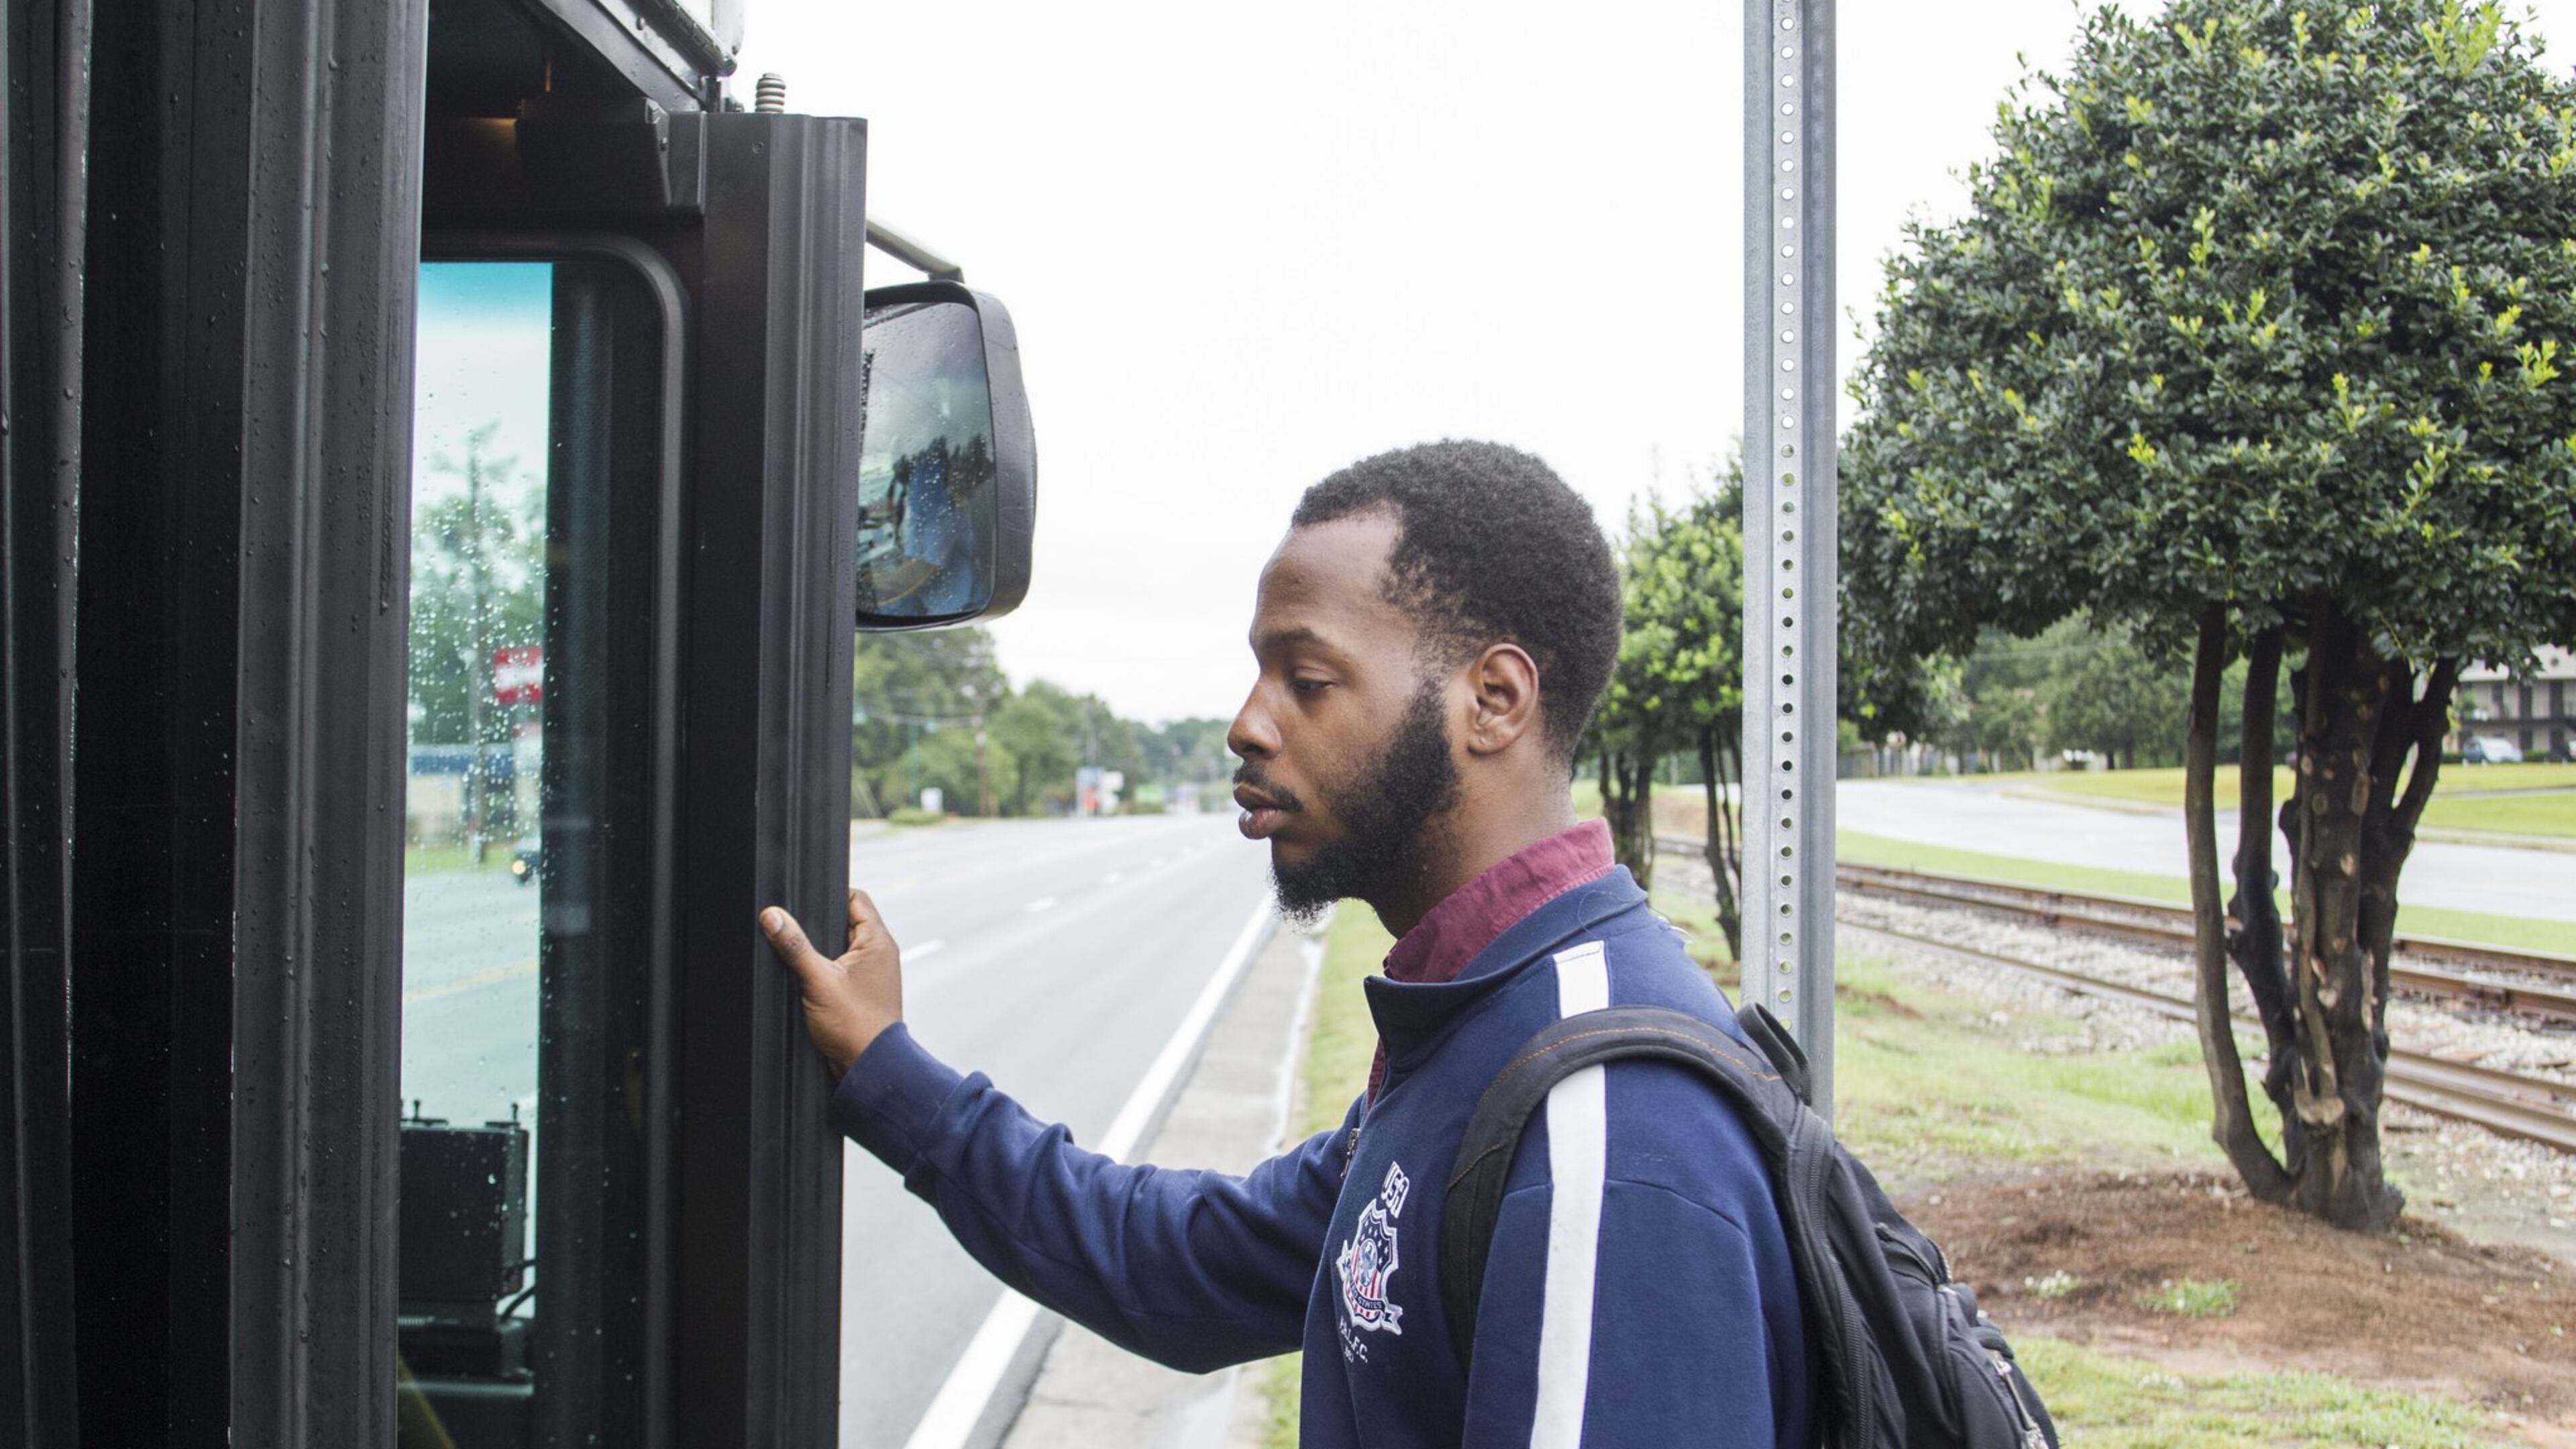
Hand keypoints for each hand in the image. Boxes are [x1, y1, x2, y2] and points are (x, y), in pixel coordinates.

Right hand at [761, 888, 902, 1078]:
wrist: (867, 1068)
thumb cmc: (855, 1027)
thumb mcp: (818, 981)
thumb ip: (795, 946)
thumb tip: (772, 916)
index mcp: (878, 941)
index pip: (856, 898)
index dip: (830, 895)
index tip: (804, 901)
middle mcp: (878, 953)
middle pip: (844, 921)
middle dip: (818, 925)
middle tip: (797, 932)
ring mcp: (870, 973)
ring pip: (838, 947)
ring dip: (819, 951)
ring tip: (803, 959)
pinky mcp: (860, 991)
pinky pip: (838, 969)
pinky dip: (823, 970)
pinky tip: (808, 980)